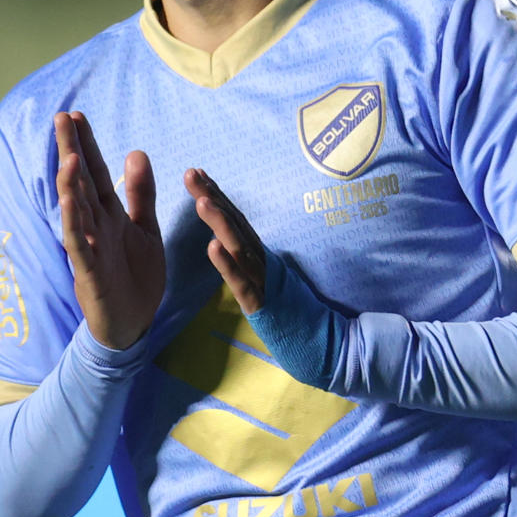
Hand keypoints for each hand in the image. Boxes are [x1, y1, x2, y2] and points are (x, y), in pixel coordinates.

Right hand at [55, 111, 164, 349]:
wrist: (134, 323)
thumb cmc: (136, 275)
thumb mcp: (145, 227)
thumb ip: (141, 193)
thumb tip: (136, 152)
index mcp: (110, 215)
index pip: (95, 173)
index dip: (87, 145)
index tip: (76, 115)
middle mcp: (96, 226)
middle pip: (81, 183)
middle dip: (72, 151)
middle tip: (61, 117)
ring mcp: (90, 247)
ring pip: (76, 211)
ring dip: (70, 184)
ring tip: (68, 155)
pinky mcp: (89, 271)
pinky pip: (79, 243)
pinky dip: (74, 223)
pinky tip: (70, 203)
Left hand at [187, 167, 345, 386]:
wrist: (325, 343)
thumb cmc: (296, 313)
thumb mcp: (271, 280)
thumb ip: (256, 262)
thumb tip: (238, 243)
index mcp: (262, 256)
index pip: (236, 220)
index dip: (217, 196)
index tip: (198, 173)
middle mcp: (263, 261)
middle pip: (235, 224)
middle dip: (212, 197)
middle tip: (191, 172)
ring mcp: (265, 280)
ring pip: (238, 246)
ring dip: (219, 222)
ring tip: (200, 200)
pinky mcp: (264, 302)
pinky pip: (242, 282)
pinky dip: (227, 264)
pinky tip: (212, 247)